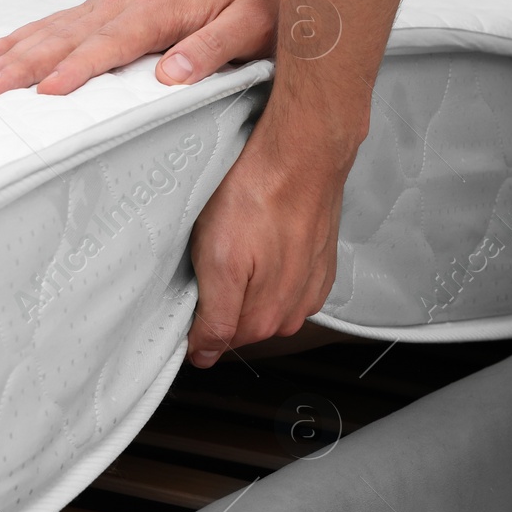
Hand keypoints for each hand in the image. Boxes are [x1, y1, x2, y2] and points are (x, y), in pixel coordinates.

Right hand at [0, 0, 276, 98]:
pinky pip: (50, 25)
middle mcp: (122, 4)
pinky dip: (15, 38)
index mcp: (157, 12)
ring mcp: (106, 4)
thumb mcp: (251, 25)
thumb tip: (171, 75)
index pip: (110, 45)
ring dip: (9, 52)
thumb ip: (213, 49)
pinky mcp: (99, 9)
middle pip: (64, 38)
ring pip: (48, 30)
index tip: (45, 91)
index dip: (77, 69)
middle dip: (22, 65)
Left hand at [185, 111, 351, 366]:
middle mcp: (294, 312)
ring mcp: (309, 288)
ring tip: (240, 241)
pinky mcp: (318, 265)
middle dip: (223, 296)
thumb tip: (204, 355)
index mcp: (266, 319)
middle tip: (213, 255)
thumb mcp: (218, 263)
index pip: (218, 341)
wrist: (302, 156)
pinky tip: (263, 238)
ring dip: (248, 279)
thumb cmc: (258, 198)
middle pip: (241, 322)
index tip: (193, 284)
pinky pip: (285, 279)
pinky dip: (271, 264)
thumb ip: (213, 319)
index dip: (198, 315)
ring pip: (263, 299)